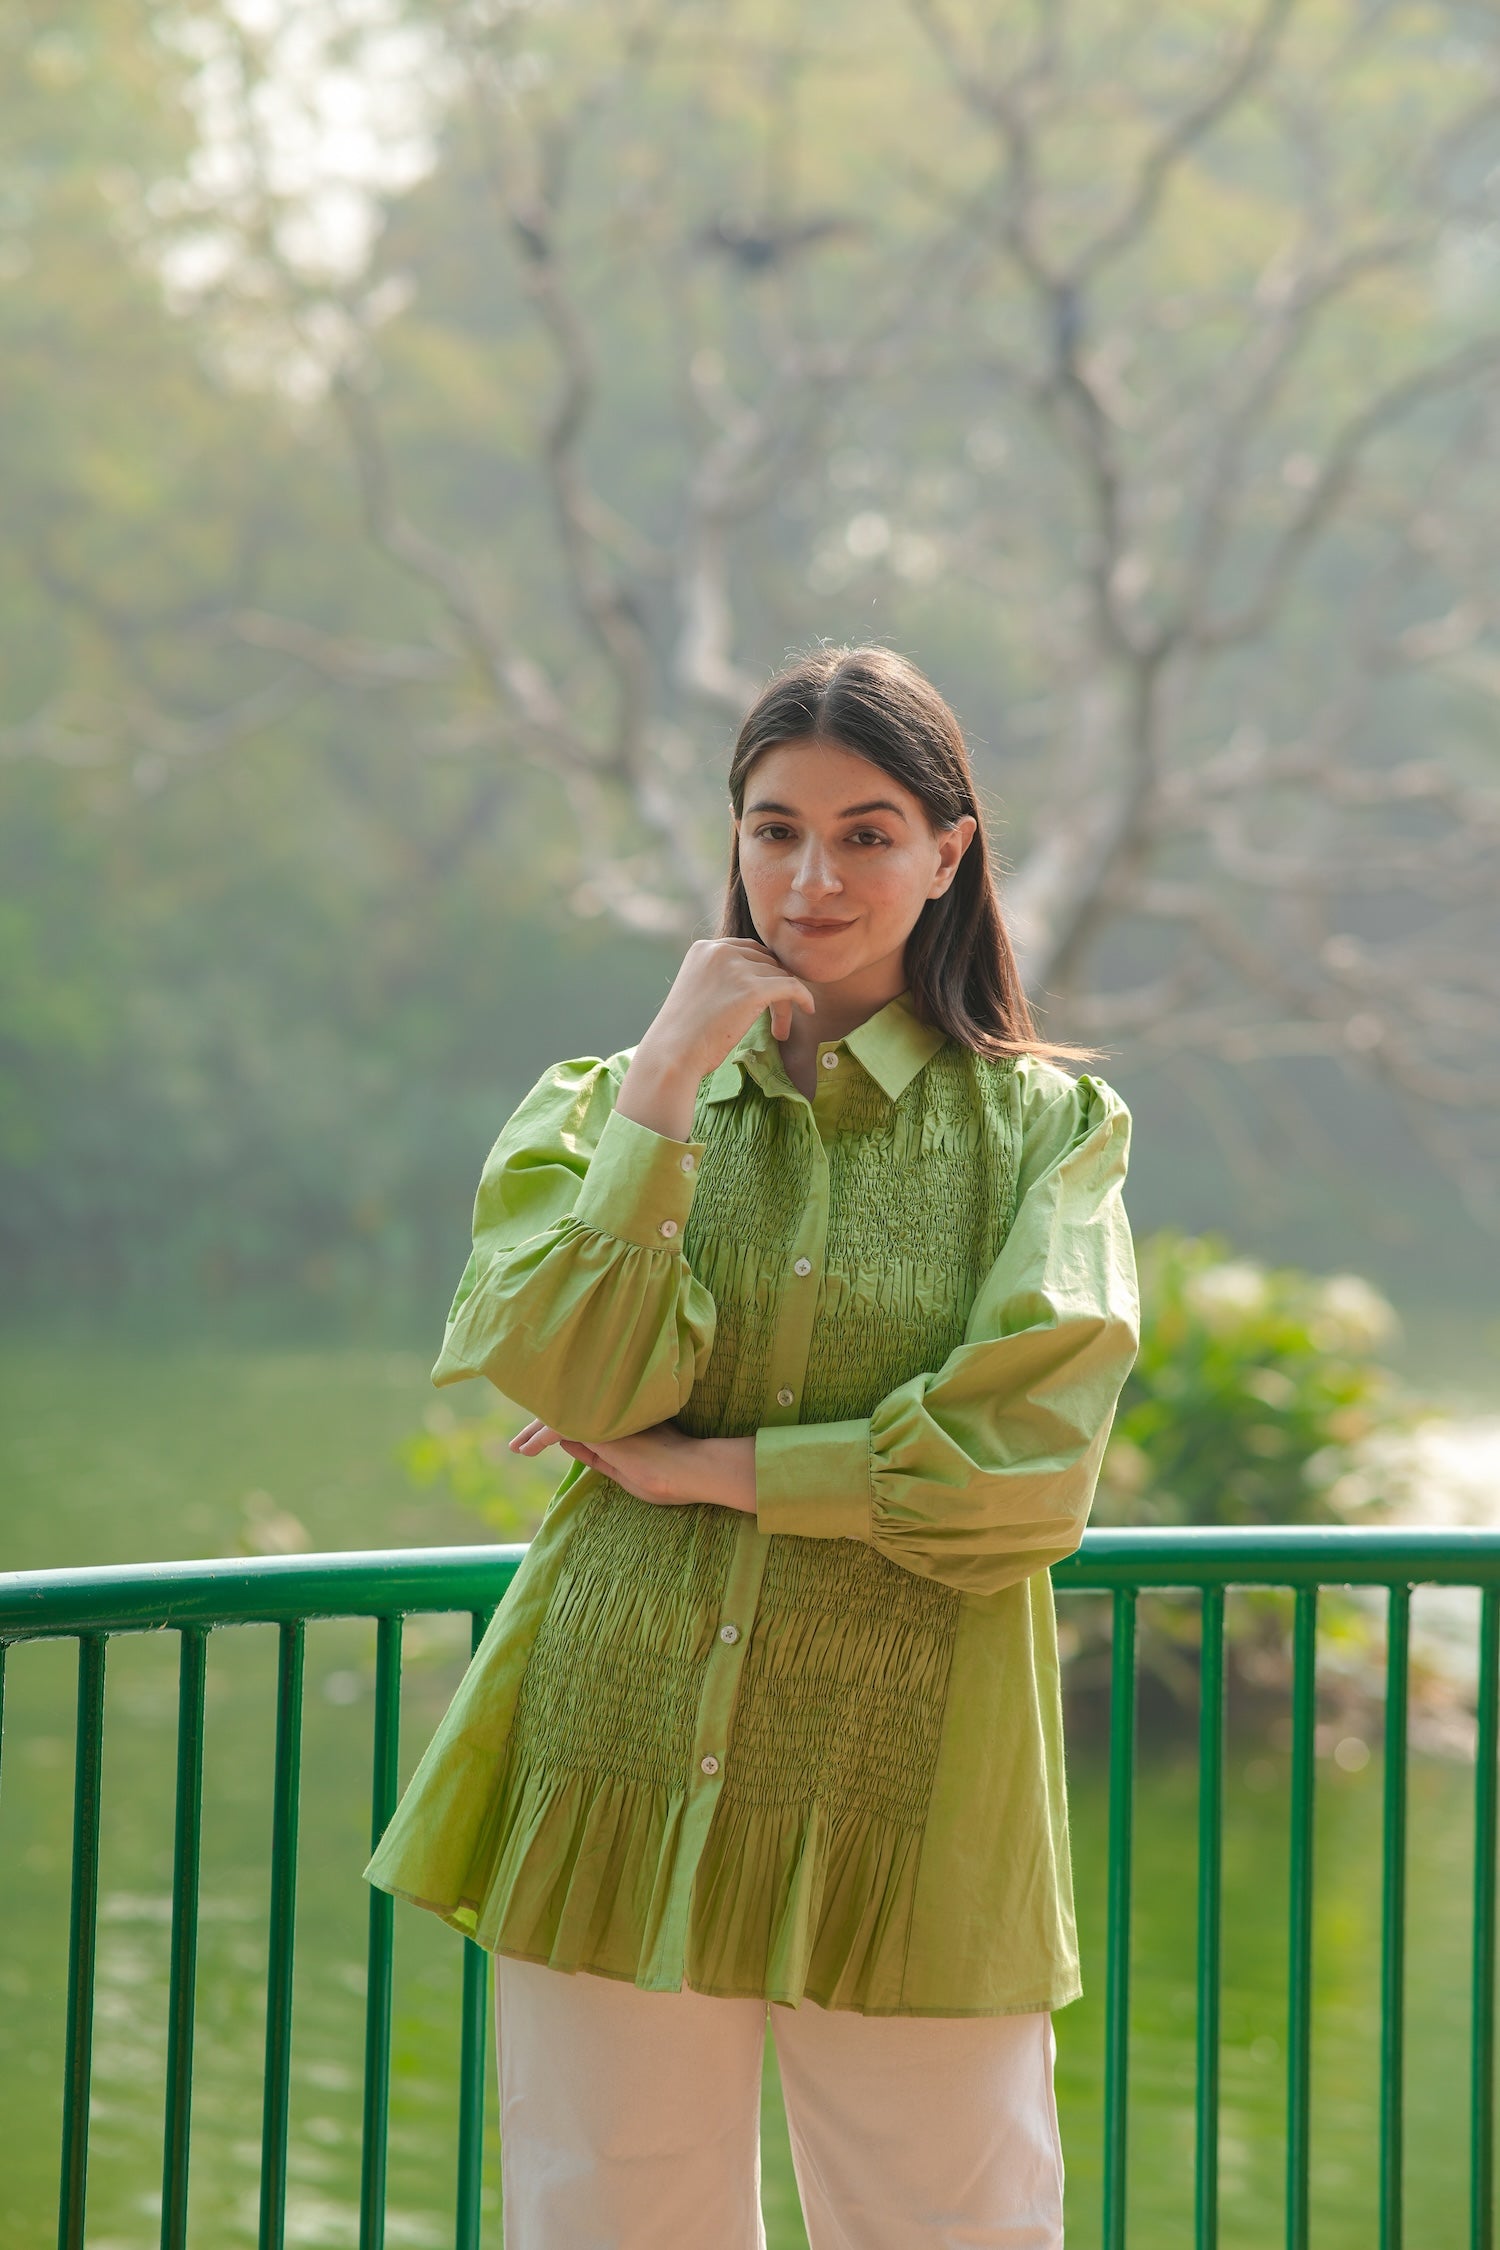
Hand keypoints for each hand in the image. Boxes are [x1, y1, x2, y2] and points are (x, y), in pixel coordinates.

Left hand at [509, 1418, 756, 1514]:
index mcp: (618, 1423)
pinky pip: (560, 1426)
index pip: (580, 1419)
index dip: (558, 1425)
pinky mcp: (601, 1426)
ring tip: (518, 1448)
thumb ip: (596, 1456)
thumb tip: (568, 1443)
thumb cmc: (668, 1477)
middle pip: (567, 1413)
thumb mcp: (623, 1469)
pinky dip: (540, 1436)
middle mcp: (609, 1414)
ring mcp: (606, 1416)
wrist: (693, 1471)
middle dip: (540, 1428)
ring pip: (560, 1415)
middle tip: (519, 1445)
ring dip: (535, 1432)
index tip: (537, 1439)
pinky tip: (526, 1449)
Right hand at [615, 938, 813, 1140]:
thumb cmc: (683, 1034)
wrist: (672, 1055)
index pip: (748, 951)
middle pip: (766, 962)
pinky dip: (803, 997)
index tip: (769, 997)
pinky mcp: (753, 989)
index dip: (763, 974)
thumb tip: (758, 978)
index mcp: (704, 948)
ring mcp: (736, 968)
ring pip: (780, 977)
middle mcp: (720, 951)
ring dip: (784, 1004)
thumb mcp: (698, 991)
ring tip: (778, 1031)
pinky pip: (792, 986)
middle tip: (775, 1018)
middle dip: (775, 988)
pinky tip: (808, 1009)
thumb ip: (721, 977)